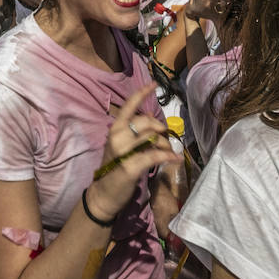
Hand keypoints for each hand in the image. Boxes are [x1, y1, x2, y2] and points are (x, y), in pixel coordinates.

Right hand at [87, 86, 175, 219]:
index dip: (142, 93)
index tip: (153, 84)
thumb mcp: (121, 145)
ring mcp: (123, 151)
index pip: (129, 106)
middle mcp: (117, 136)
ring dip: (166, 145)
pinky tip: (175, 159)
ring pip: (152, 138)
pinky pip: (154, 156)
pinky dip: (168, 156)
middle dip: (160, 129)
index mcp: (115, 129)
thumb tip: (151, 117)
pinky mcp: (130, 166)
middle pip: (146, 122)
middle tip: (165, 139)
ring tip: (169, 153)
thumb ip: (135, 131)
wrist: (103, 194)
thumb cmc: (113, 169)